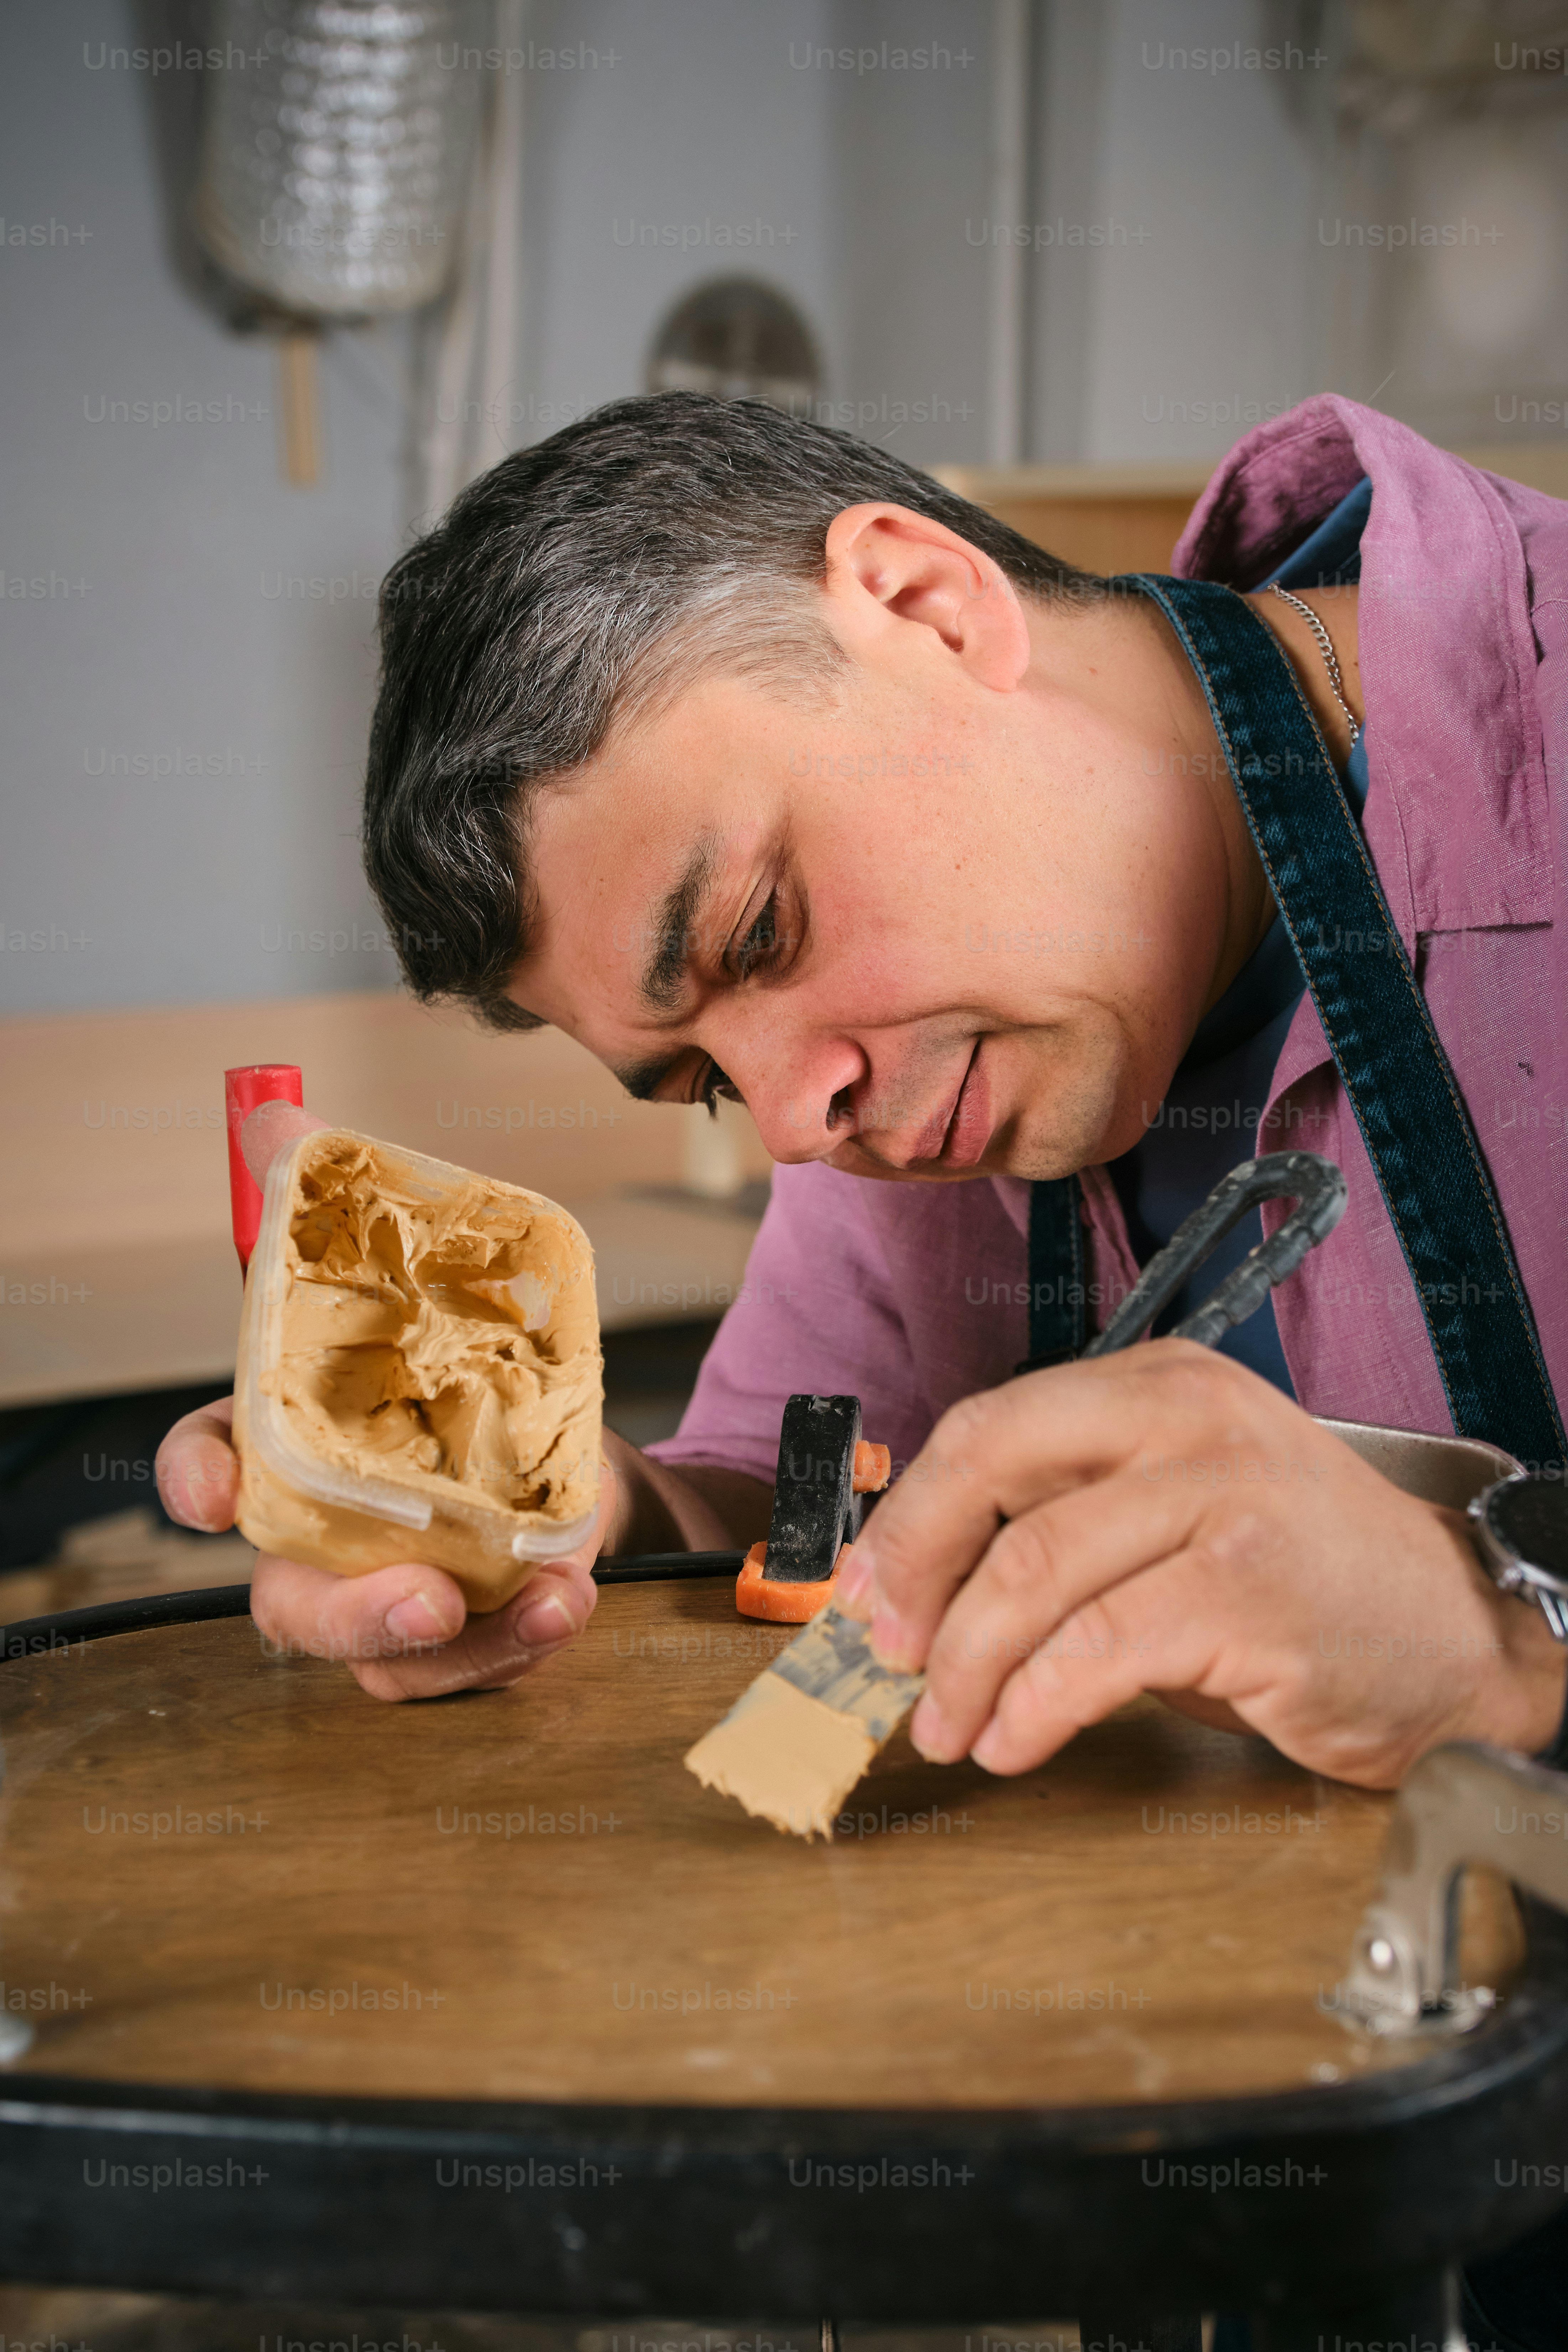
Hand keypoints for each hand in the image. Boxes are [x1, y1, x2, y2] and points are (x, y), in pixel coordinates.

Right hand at [154, 1101, 611, 1700]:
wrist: (556, 1428)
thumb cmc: (451, 1358)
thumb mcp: (409, 1275)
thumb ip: (332, 1204)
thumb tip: (278, 1113)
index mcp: (292, 1447)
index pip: (212, 1465)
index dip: (197, 1478)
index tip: (211, 1490)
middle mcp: (332, 1536)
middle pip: (293, 1603)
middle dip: (348, 1614)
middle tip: (420, 1600)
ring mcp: (399, 1594)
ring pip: (395, 1656)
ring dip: (468, 1646)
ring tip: (547, 1601)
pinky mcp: (473, 1626)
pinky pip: (479, 1664)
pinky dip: (528, 1638)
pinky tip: (571, 1599)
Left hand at [834, 1341, 1567, 1789]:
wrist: (1453, 1632)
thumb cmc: (1298, 1580)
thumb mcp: (1174, 1510)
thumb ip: (1067, 1517)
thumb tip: (920, 1580)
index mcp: (1158, 1385)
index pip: (990, 1426)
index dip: (908, 1514)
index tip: (862, 1588)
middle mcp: (1188, 1421)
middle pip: (994, 1473)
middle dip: (913, 1572)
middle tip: (883, 1653)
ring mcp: (1221, 1499)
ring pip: (1034, 1571)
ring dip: (966, 1664)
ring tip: (946, 1725)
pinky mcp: (1245, 1592)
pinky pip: (1096, 1649)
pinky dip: (1034, 1704)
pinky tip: (1013, 1739)